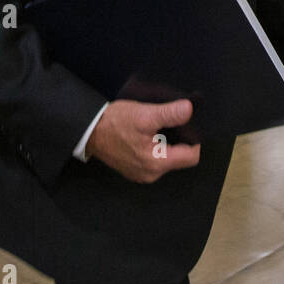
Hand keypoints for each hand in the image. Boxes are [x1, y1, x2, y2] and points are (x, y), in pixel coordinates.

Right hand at [86, 98, 200, 182]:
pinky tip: (149, 135)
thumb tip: (190, 109)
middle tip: (174, 121)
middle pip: (180, 158)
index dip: (194, 138)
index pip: (192, 156)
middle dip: (180, 140)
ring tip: (161, 126)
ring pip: (167, 159)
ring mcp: (142, 174)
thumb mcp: (143, 114)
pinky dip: (156, 148)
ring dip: (168, 144)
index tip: (189, 124)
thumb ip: (168, 113)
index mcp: (158, 163)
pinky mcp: (134, 170)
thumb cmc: (115, 123)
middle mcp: (152, 174)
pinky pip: (154, 160)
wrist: (88, 131)